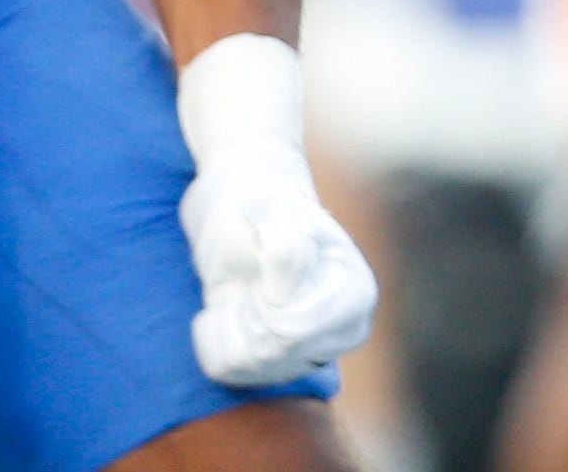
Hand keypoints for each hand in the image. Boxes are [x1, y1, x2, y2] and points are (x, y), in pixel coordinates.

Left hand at [177, 35, 377, 388]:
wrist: (239, 203)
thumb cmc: (261, 198)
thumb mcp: (273, 205)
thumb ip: (286, 247)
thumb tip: (281, 299)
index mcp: (354, 295)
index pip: (293, 330)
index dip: (265, 301)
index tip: (263, 264)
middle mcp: (337, 334)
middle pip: (268, 353)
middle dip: (245, 309)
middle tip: (248, 274)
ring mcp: (304, 353)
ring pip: (243, 365)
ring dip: (227, 319)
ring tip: (238, 288)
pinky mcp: (269, 364)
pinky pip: (224, 369)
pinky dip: (213, 333)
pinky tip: (227, 306)